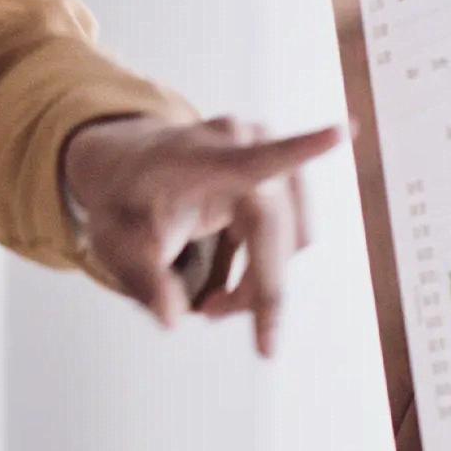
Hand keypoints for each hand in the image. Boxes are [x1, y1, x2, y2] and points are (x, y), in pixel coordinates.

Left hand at [60, 114, 342, 354]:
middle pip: (274, 229)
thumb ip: (139, 277)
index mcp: (197, 154)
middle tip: (209, 316)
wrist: (128, 166)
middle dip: (255, 288)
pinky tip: (233, 280)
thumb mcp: (109, 240)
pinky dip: (267, 267)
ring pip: (292, 239)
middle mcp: (242, 143)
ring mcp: (268, 152)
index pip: (253, 158)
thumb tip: (171, 318)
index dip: (300, 148)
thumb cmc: (122, 201)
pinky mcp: (283, 172)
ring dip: (260, 281)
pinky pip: (293, 235)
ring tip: (212, 300)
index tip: (341, 132)